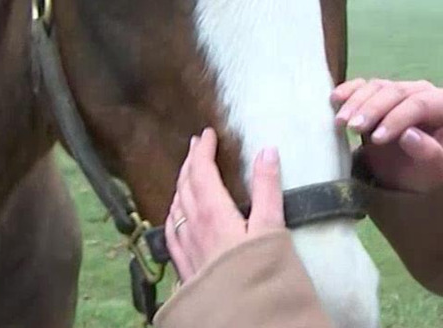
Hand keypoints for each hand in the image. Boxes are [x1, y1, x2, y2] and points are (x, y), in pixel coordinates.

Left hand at [165, 128, 284, 281]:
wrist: (241, 318)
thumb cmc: (259, 272)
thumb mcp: (271, 227)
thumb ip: (268, 188)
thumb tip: (267, 151)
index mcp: (213, 212)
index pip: (200, 171)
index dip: (202, 149)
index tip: (207, 133)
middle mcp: (192, 227)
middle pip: (184, 185)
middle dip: (190, 161)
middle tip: (197, 145)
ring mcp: (185, 247)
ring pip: (175, 206)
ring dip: (180, 184)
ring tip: (187, 172)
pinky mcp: (184, 266)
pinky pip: (171, 229)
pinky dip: (174, 211)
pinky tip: (176, 214)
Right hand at [332, 78, 442, 192]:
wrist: (414, 174)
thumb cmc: (428, 172)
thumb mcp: (436, 171)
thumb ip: (429, 153)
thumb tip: (408, 135)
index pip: (419, 104)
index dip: (396, 119)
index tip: (377, 139)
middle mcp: (421, 90)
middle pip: (395, 92)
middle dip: (372, 109)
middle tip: (353, 129)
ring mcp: (398, 89)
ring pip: (376, 86)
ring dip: (356, 102)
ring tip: (341, 123)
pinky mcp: (377, 93)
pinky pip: (361, 85)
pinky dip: (348, 91)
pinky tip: (335, 100)